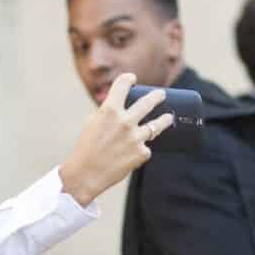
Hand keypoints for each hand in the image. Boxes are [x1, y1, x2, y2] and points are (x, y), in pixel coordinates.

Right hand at [58, 73, 173, 204]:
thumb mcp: (92, 123)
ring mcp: (136, 137)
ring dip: (165, 119)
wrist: (86, 174)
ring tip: (169, 117)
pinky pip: (145, 147)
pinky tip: (133, 154)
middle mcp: (125, 121)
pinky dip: (140, 149)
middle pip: (148, 102)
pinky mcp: (142, 153)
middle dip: (157, 96)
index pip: (123, 84)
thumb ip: (107, 113)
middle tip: (161, 94)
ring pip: (157, 125)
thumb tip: (121, 108)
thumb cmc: (86, 148)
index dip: (128, 79)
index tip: (132, 79)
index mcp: (109, 110)